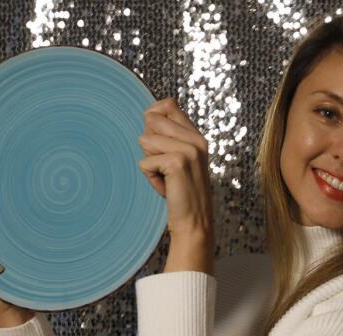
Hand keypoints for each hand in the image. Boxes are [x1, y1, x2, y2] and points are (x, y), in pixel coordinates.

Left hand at [137, 97, 214, 272]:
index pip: (168, 105)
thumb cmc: (183, 193)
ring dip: (150, 162)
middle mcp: (197, 140)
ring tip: (167, 178)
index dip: (154, 120)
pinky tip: (166, 188)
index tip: (160, 145)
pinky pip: (144, 161)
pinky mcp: (177, 162)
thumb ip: (170, 136)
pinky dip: (150, 177)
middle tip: (166, 167)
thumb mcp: (181, 160)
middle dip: (149, 144)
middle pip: (152, 119)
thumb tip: (149, 115)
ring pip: (145, 140)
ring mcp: (189, 150)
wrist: (195, 223)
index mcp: (198, 136)